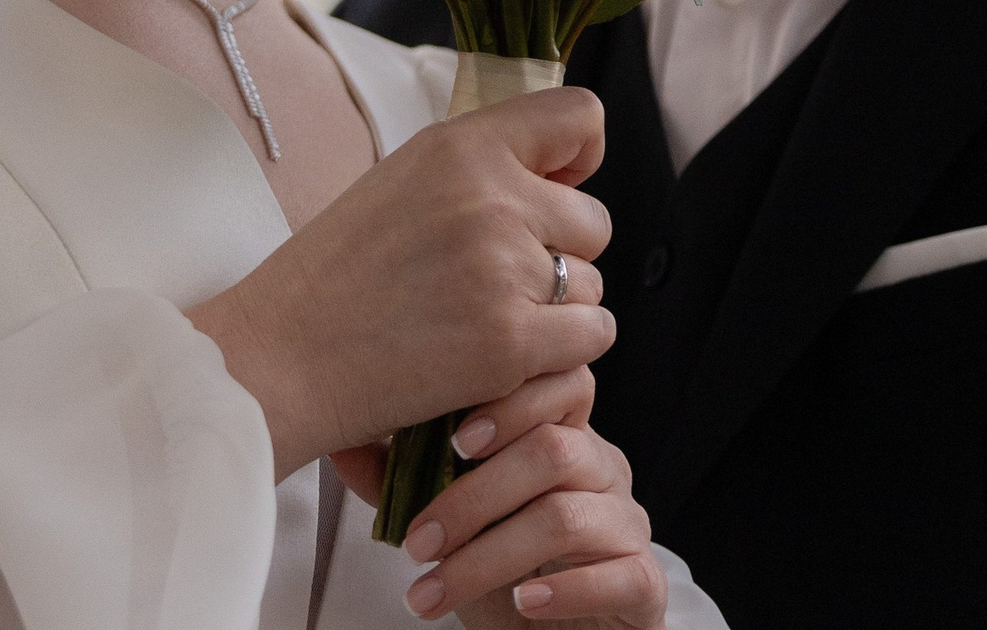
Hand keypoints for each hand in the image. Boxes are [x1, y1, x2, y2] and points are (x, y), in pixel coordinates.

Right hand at [187, 92, 614, 475]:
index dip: (580, 159)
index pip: (580, 116)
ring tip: (489, 329)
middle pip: (593, 220)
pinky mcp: (508, 341)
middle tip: (503, 288)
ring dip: (558, 315)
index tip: (557, 190)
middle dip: (562, 257)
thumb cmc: (334, 277)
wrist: (277, 359)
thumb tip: (558, 175)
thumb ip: (479, 171)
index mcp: (462, 144)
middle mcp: (492, 194)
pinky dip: (559, 359)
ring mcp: (504, 268)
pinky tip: (507, 366)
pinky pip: (589, 338)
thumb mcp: (404, 181)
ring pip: (592, 286)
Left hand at [356, 371, 666, 624]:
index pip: (559, 384)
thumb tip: (342, 440)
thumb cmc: (506, 569)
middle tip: (417, 540)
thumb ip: (404, 480)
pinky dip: (565, 587)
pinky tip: (522, 602)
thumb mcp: (453, 523)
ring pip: (568, 514)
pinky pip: (620, 571)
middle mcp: (603, 468)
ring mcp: (628, 523)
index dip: (510, 403)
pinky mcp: (644, 583)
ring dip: (490, 555)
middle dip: (475, 496)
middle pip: (553, 450)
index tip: (453, 439)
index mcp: (564, 437)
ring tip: (433, 591)